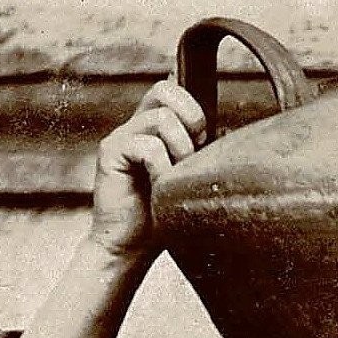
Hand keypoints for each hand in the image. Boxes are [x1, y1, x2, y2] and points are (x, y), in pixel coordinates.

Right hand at [84, 78, 207, 266]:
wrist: (131, 248)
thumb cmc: (163, 219)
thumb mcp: (190, 181)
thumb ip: (200, 153)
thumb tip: (226, 133)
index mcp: (154, 129)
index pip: (172, 90)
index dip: (194, 108)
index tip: (202, 142)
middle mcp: (136, 126)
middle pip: (165, 90)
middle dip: (191, 119)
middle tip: (193, 153)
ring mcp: (121, 137)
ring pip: (162, 118)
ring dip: (181, 149)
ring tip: (175, 178)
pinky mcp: (111, 153)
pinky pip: (147, 145)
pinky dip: (162, 167)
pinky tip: (159, 188)